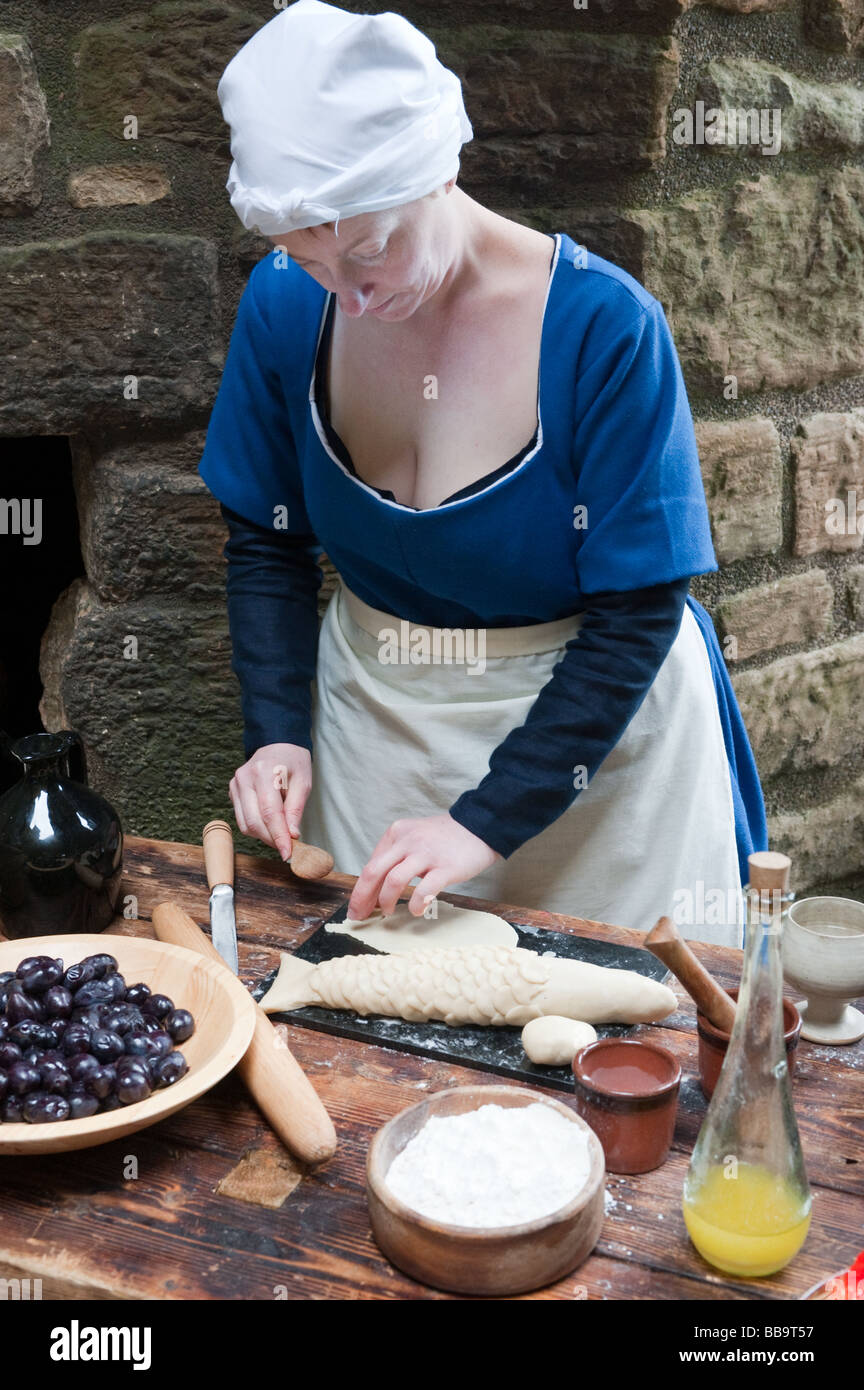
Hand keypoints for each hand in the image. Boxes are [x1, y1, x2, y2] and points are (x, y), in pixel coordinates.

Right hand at [229, 743, 311, 861]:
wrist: (278, 744)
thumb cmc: (294, 763)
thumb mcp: (303, 783)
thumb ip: (295, 809)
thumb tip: (291, 835)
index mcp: (264, 772)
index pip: (270, 812)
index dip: (279, 836)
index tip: (288, 853)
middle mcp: (244, 778)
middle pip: (254, 821)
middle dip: (272, 839)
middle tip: (288, 847)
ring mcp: (235, 784)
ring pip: (245, 824)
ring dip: (264, 836)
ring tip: (281, 834)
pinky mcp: (232, 791)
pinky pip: (242, 819)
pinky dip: (256, 827)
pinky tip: (269, 824)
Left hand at [346, 814, 499, 918]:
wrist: (481, 826)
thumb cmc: (446, 838)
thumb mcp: (415, 836)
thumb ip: (396, 855)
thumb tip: (377, 887)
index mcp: (397, 833)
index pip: (371, 864)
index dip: (360, 889)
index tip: (358, 907)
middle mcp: (408, 841)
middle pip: (374, 872)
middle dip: (362, 898)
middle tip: (359, 916)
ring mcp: (426, 853)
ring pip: (393, 880)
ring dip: (386, 901)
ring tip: (387, 912)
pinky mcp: (445, 867)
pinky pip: (423, 889)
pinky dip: (415, 903)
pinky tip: (416, 910)